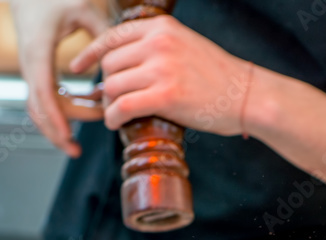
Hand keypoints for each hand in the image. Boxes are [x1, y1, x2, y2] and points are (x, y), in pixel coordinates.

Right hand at [10, 0, 107, 156]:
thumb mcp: (83, 9)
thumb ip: (102, 34)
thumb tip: (119, 61)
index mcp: (38, 52)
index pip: (44, 93)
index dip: (56, 117)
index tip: (68, 136)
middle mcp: (30, 66)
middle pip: (40, 109)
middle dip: (58, 131)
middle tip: (85, 141)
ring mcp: (32, 71)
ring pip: (39, 109)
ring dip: (59, 126)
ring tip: (85, 134)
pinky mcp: (37, 72)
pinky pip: (46, 100)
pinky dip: (65, 109)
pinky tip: (90, 104)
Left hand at [70, 15, 253, 133]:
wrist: (247, 95)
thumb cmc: (219, 78)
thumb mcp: (186, 46)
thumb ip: (157, 48)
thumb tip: (123, 64)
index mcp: (162, 29)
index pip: (112, 36)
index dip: (90, 53)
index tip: (78, 66)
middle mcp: (158, 44)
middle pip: (109, 64)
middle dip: (105, 85)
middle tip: (112, 101)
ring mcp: (161, 69)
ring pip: (111, 86)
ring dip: (108, 104)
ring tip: (116, 114)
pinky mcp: (164, 96)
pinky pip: (122, 106)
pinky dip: (113, 117)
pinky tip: (116, 123)